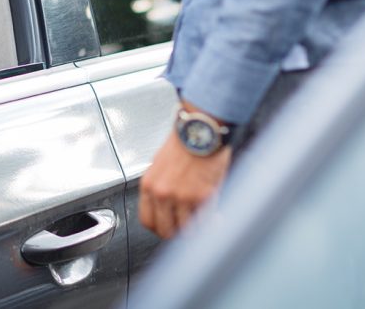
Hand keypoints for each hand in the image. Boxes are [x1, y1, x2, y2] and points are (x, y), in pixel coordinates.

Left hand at [138, 118, 231, 238]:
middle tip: (190, 230)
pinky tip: (217, 218)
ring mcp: (180, 197)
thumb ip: (161, 187)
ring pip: (186, 231)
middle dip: (179, 234)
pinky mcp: (201, 197)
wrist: (200, 129)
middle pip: (166, 231)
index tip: (170, 228)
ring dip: (198, 230)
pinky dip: (212, 223)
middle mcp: (161, 193)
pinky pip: (205, 221)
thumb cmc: (185, 142)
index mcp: (148, 185)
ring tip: (206, 224)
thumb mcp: (161, 165)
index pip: (147, 221)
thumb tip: (166, 206)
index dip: (160, 229)